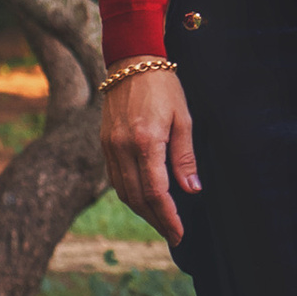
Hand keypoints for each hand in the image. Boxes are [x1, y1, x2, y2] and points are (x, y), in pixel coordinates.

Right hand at [101, 64, 199, 247]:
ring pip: (123, 191)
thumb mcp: (184, 119)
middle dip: (156, 220)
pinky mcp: (104, 143)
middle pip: (137, 198)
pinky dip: (129, 194)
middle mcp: (122, 147)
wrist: (132, 62)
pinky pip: (115, 178)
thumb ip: (185, 157)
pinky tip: (143, 200)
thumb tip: (192, 190)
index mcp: (145, 141)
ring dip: (142, 211)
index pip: (155, 192)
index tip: (179, 233)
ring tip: (161, 221)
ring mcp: (109, 146)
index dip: (168, 216)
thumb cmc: (164, 87)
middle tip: (172, 233)